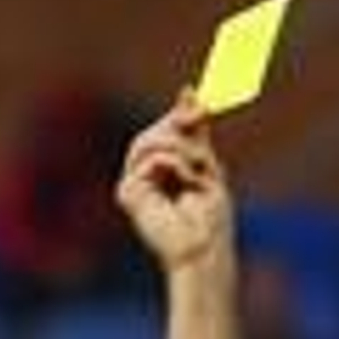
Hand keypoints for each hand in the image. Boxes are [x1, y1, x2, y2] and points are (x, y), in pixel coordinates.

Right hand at [116, 94, 231, 271]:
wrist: (203, 248)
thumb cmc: (209, 218)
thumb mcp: (205, 163)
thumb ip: (194, 131)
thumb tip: (188, 90)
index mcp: (162, 176)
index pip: (162, 134)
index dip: (176, 116)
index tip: (196, 99)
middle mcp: (144, 181)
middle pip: (151, 134)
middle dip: (176, 123)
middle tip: (200, 116)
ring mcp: (134, 187)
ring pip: (146, 142)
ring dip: (178, 145)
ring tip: (198, 165)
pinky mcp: (128, 194)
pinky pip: (149, 158)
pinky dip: (173, 162)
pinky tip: (186, 180)